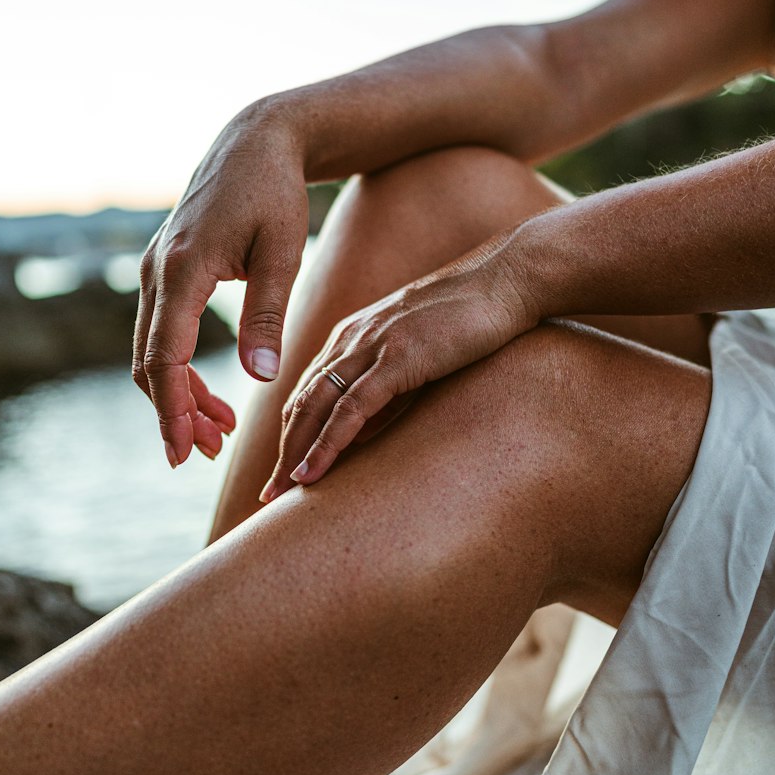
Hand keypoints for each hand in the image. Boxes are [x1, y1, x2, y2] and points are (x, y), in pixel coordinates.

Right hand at [133, 101, 311, 466]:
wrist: (256, 140)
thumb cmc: (277, 193)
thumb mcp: (284, 253)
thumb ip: (268, 315)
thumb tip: (260, 376)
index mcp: (184, 268)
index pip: (165, 357)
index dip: (172, 410)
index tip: (184, 453)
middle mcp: (157, 270)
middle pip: (149, 362)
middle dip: (175, 413)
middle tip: (211, 453)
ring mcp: (154, 268)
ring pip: (151, 350)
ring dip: (179, 394)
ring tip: (220, 430)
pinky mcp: (164, 268)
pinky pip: (160, 330)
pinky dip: (180, 367)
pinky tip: (213, 390)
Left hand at [259, 238, 537, 501]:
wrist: (505, 280)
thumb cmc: (470, 318)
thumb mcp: (417, 353)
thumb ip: (388, 387)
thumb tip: (364, 430)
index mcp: (353, 336)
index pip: (309, 391)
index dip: (292, 433)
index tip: (283, 471)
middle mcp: (351, 339)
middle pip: (302, 402)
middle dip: (284, 451)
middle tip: (269, 495)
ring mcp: (372, 346)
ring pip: (316, 408)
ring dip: (295, 454)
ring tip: (280, 494)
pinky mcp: (397, 358)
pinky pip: (351, 410)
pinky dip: (326, 444)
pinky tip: (311, 473)